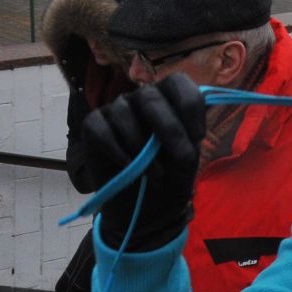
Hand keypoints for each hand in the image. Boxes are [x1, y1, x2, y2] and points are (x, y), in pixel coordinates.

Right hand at [80, 75, 205, 251]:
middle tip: (181, 157)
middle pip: (150, 96)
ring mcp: (115, 110)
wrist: (147, 208)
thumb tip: (174, 133)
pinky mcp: (92, 127)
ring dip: (142, 146)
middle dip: (169, 128)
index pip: (177, 82)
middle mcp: (140, 99)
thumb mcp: (186, 159)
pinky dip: (117, 150)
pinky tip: (129, 167)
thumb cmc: (169, 175)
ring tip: (156, 174)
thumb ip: (185, 139)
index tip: (198, 136)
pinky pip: (101, 130)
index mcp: (167, 99)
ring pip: (122, 112)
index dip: (189, 105)